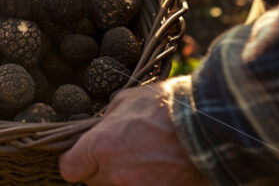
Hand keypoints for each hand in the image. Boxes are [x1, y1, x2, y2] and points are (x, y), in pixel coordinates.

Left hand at [59, 77, 207, 184]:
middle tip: (120, 153)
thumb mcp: (126, 101)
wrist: (209, 125)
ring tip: (143, 161)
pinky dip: (145, 182)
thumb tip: (98, 129)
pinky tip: (158, 170)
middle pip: (92, 181)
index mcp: (100, 147)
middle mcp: (114, 174)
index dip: (75, 161)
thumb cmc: (166, 107)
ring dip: (124, 178)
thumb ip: (105, 121)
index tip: (82, 156)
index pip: (69, 169)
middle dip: (101, 168)